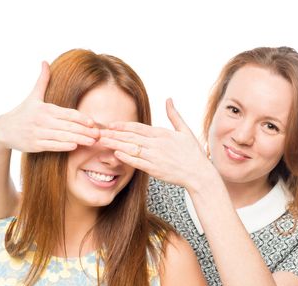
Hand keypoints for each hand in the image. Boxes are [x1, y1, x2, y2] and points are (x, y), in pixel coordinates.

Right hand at [0, 61, 99, 151]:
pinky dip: (63, 146)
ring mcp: (38, 133)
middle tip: (99, 135)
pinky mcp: (34, 145)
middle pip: (68, 126)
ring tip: (91, 142)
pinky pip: (52, 146)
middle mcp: (42, 120)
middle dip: (84, 131)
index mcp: (45, 108)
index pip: (67, 113)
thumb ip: (42, 80)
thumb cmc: (23, 112)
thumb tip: (45, 62)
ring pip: (62, 136)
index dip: (81, 118)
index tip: (93, 123)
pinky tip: (75, 146)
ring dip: (78, 139)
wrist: (3, 129)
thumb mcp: (33, 96)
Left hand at [99, 99, 213, 188]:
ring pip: (130, 148)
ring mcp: (154, 156)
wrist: (198, 173)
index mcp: (162, 133)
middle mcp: (157, 143)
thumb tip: (169, 99)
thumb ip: (174, 115)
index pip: (138, 127)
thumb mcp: (185, 130)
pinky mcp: (154, 169)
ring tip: (102, 141)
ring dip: (115, 144)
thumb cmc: (192, 153)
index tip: (111, 124)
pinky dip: (126, 157)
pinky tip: (115, 153)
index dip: (123, 125)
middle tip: (99, 131)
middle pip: (130, 136)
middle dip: (114, 133)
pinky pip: (137, 162)